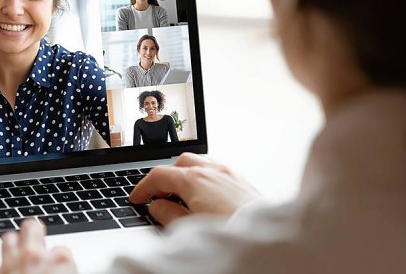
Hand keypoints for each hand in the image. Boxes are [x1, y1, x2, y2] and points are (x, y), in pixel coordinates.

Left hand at [0, 220, 77, 273]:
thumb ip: (64, 268)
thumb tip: (62, 269)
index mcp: (61, 260)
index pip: (62, 250)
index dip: (60, 261)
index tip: (59, 270)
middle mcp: (34, 257)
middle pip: (31, 227)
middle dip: (33, 232)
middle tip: (36, 241)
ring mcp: (11, 266)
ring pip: (8, 240)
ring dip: (13, 248)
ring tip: (17, 256)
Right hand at [129, 153, 260, 225]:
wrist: (268, 242)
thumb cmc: (230, 233)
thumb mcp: (188, 229)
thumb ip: (168, 214)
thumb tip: (157, 206)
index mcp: (193, 179)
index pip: (159, 175)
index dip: (143, 187)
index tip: (137, 198)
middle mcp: (211, 171)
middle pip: (179, 163)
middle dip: (165, 177)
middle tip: (158, 196)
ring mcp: (229, 174)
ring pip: (199, 163)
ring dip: (185, 175)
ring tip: (180, 195)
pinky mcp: (242, 181)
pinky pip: (216, 170)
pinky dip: (203, 177)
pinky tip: (204, 195)